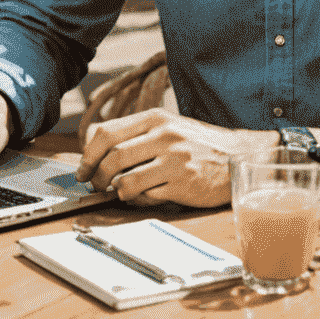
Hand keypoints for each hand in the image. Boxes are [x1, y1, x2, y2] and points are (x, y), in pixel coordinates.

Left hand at [77, 109, 275, 206]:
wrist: (236, 155)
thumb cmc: (197, 143)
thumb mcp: (167, 126)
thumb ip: (135, 132)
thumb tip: (95, 143)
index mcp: (155, 118)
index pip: (106, 132)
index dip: (88, 155)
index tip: (83, 169)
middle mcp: (163, 135)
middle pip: (112, 157)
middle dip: (97, 176)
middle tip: (96, 185)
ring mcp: (174, 160)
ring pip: (126, 180)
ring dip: (116, 191)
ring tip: (121, 192)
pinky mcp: (183, 183)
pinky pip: (147, 196)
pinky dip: (138, 200)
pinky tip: (145, 196)